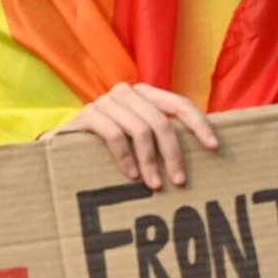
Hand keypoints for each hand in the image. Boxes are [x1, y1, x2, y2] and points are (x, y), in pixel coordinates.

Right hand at [43, 82, 219, 188]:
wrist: (64, 146)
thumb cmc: (110, 145)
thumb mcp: (138, 137)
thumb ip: (162, 137)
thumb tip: (205, 154)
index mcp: (145, 94)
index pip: (179, 104)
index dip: (199, 124)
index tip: (214, 148)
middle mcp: (126, 92)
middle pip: (161, 121)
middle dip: (173, 153)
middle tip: (179, 181)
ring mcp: (105, 101)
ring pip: (139, 130)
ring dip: (150, 161)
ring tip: (154, 185)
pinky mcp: (87, 115)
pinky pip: (114, 135)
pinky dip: (126, 157)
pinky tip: (131, 175)